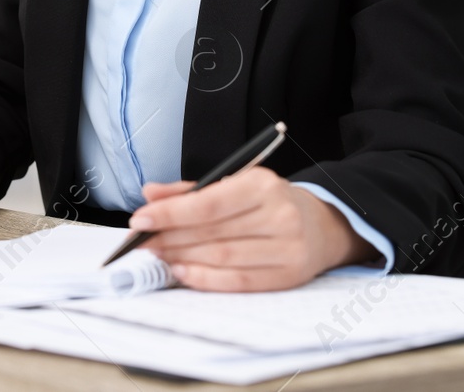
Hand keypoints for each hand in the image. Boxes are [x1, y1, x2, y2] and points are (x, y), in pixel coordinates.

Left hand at [130, 168, 378, 290]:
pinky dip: (206, 278)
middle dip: (169, 237)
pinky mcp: (289, 276)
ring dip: (182, 258)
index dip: (171, 213)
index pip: (209, 202)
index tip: (140, 219)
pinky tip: (182, 272)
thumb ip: (190, 190)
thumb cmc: (269, 202)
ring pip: (222, 257)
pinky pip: (239, 281)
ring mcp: (288, 248)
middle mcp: (279, 215)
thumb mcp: (236, 183)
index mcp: (264, 184)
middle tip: (141, 241)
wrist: (322, 225)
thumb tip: (149, 194)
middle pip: (212, 232)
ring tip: (157, 255)